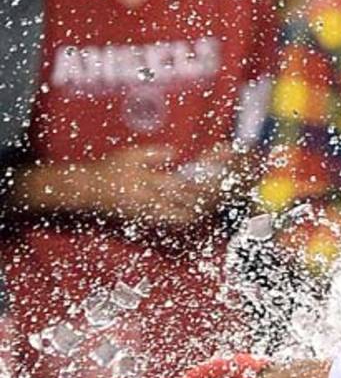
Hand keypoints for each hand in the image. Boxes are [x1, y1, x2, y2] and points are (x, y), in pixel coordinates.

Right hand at [84, 146, 208, 224]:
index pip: (178, 184)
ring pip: (177, 217)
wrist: (88, 190)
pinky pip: (167, 224)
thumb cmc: (109, 169)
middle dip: (199, 202)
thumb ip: (155, 153)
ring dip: (192, 214)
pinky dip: (179, 220)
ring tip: (204, 209)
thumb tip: (177, 153)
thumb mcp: (131, 155)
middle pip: (181, 203)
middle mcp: (149, 199)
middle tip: (215, 199)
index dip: (196, 185)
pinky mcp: (144, 221)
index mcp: (147, 180)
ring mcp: (147, 213)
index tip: (210, 182)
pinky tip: (188, 216)